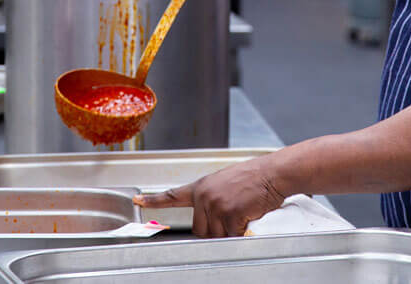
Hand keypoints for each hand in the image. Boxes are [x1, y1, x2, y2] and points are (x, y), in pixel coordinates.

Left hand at [133, 159, 286, 236]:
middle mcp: (205, 195)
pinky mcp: (229, 213)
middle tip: (233, 214)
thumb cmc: (254, 178)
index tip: (138, 200)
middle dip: (215, 230)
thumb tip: (208, 220)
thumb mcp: (226, 183)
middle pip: (200, 230)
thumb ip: (211, 199)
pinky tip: (248, 216)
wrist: (273, 173)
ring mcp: (216, 204)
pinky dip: (240, 233)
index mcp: (202, 186)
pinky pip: (231, 237)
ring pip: (216, 236)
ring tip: (243, 211)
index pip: (173, 194)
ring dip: (230, 232)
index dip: (154, 200)